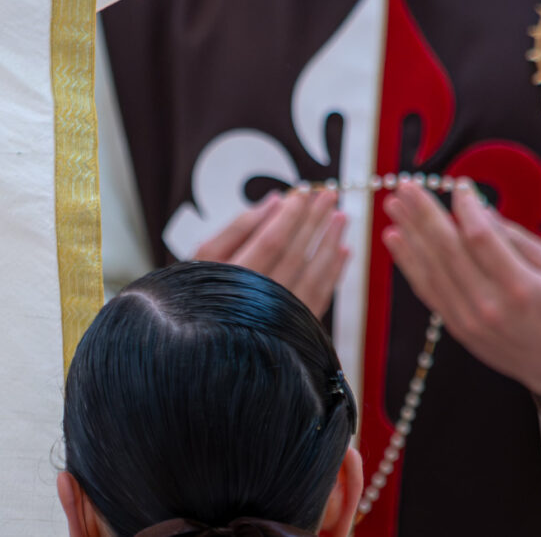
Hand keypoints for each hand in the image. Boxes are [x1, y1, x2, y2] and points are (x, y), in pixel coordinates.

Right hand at [192, 188, 348, 316]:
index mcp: (234, 282)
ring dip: (330, 244)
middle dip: (314, 221)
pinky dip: (334, 273)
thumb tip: (274, 200)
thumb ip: (237, 228)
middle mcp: (260, 304)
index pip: (271, 241)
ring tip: (341, 216)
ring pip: (313, 277)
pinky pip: (320, 298)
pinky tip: (342, 251)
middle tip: (329, 194)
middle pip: (296, 255)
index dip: (291, 215)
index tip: (304, 191)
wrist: (203, 350)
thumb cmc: (198, 294)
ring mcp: (281, 320)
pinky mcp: (295, 331)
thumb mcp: (204, 258)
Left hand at [382, 181, 540, 398]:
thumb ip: (519, 241)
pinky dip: (410, 264)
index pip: (480, 237)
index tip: (459, 184)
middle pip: (447, 251)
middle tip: (405, 185)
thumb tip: (481, 211)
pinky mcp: (460, 331)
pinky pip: (429, 292)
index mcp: (521, 288)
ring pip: (431, 270)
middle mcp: (490, 306)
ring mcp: (471, 322)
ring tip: (393, 205)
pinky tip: (397, 241)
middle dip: (423, 213)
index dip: (465, 207)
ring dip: (409, 234)